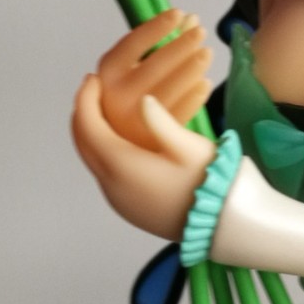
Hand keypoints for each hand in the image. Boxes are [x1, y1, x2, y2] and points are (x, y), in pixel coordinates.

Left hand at [72, 75, 214, 238]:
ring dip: (93, 134)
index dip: (86, 99)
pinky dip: (104, 152)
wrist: (220, 224)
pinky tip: (121, 141)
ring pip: (93, 160)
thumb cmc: (208, 181)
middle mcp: (111, 185)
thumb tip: (143, 99)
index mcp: (122, 165)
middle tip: (93, 91)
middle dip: (83, 114)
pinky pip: (105, 174)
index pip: (89, 126)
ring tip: (106, 112)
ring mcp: (118, 200)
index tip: (92, 79)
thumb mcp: (189, 146)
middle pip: (83, 144)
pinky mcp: (127, 208)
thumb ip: (161, 121)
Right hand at [95, 10, 212, 151]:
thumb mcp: (133, 66)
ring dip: (191, 69)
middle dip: (181, 46)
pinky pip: (178, 114)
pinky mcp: (152, 137)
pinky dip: (194, 97)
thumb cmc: (130, 93)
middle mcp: (116, 94)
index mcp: (108, 71)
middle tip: (201, 31)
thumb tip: (190, 18)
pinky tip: (206, 82)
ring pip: (168, 90)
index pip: (133, 44)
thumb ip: (159, 42)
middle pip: (154, 66)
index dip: (156, 27)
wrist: (119, 140)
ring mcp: (133, 118)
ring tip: (207, 53)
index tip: (178, 13)